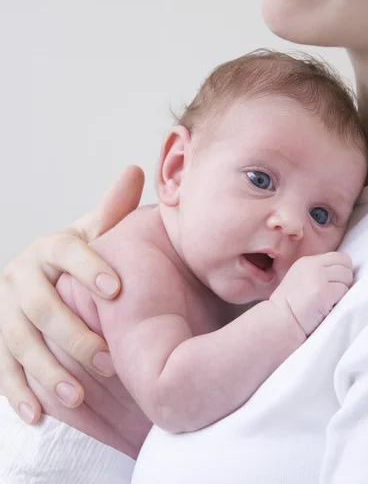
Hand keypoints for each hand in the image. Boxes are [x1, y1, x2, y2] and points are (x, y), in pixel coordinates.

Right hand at [0, 165, 143, 423]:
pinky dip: (16, 394)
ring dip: (45, 371)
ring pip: (18, 341)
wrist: (34, 277)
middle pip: (40, 305)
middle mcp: (22, 276)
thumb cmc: (74, 259)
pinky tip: (37, 416)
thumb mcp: (89, 234)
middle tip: (109, 361)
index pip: (65, 251)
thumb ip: (111, 212)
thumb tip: (135, 168)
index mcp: (50, 247)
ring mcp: (5, 310)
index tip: (115, 291)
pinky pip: (0, 368)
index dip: (88, 268)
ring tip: (75, 397)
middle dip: (73, 334)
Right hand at [270, 252, 352, 336]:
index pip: (338, 256)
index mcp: (307, 261)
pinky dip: (340, 300)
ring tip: (328, 300)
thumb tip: (343, 272)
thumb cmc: (291, 306)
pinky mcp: (323, 291)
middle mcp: (313, 265)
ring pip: (347, 276)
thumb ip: (319, 272)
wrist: (280, 320)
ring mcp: (318, 277)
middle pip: (345, 263)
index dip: (341, 270)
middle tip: (333, 293)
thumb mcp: (301, 279)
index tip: (333, 283)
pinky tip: (327, 306)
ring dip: (343, 290)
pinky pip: (344, 290)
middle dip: (344, 278)